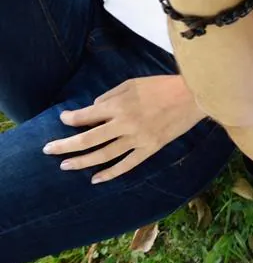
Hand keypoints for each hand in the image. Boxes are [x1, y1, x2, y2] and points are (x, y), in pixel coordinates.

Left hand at [43, 76, 203, 182]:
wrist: (194, 96)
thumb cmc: (163, 85)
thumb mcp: (134, 83)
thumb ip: (111, 96)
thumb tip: (94, 109)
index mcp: (120, 105)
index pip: (86, 115)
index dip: (71, 118)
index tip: (64, 119)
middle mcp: (124, 123)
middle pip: (88, 139)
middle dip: (65, 145)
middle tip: (48, 150)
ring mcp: (137, 138)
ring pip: (103, 155)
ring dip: (81, 161)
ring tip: (65, 166)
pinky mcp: (150, 148)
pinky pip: (127, 164)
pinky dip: (110, 173)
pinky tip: (96, 179)